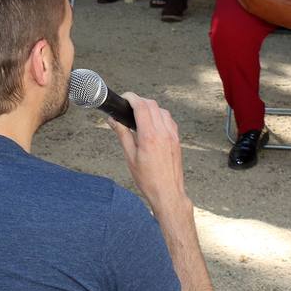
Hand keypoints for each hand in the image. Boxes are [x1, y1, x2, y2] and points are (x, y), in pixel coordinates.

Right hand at [109, 94, 188, 214]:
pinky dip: (160, 116)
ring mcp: (172, 135)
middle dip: (139, 101)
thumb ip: (122, 134)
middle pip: (152, 104)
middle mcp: (163, 132)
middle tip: (129, 106)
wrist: (167, 192)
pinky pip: (169, 120)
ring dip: (151, 107)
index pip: (141, 106)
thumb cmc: (148, 179)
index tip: (124, 98)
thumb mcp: (130, 157)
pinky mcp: (177, 139)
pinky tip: (153, 124)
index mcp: (149, 136)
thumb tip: (113, 120)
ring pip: (162, 110)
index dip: (131, 98)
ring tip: (139, 115)